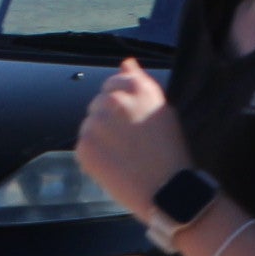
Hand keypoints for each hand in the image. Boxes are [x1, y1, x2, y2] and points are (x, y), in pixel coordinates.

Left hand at [74, 57, 192, 228]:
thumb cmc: (171, 152)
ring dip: (100, 137)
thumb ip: (140, 83)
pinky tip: (115, 166)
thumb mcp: (163, 109)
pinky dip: (94, 156)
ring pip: (89, 124)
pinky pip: (83, 145)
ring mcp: (96, 123)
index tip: (132, 124)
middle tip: (130, 144)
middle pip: (98, 103)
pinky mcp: (84, 146)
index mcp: (137, 87)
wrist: (168, 192)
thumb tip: (126, 63)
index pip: (113, 84)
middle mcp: (114, 100)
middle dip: (109, 120)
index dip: (121, 106)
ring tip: (124, 156)